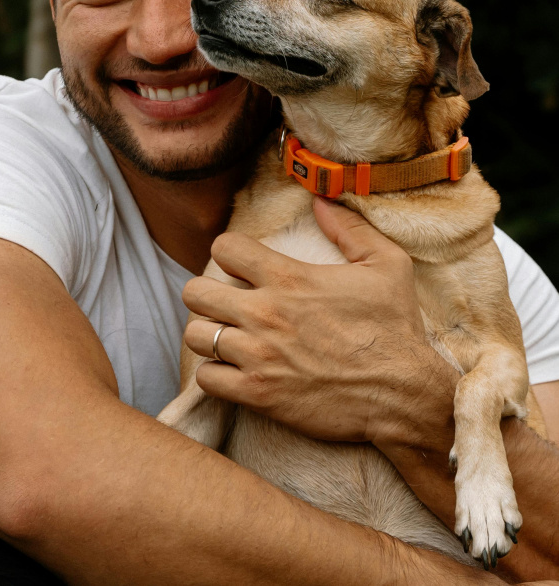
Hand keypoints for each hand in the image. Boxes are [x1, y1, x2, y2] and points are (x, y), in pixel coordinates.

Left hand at [182, 198, 458, 445]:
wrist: (404, 396)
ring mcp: (258, 356)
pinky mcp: (258, 394)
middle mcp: (265, 313)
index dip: (229, 252)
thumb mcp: (388, 265)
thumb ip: (350, 228)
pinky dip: (216, 375)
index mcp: (289, 277)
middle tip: (226, 304)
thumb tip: (320, 201)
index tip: (242, 266)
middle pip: (194, 292)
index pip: (224, 247)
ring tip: (228, 337)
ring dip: (209, 335)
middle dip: (206, 294)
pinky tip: (235, 371)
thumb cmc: (396, 329)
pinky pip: (207, 379)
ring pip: (195, 335)